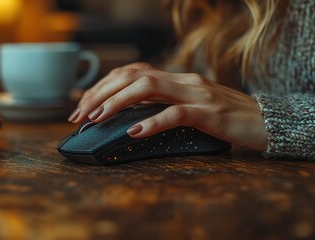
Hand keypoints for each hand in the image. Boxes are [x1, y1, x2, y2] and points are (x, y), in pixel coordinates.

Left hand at [68, 62, 267, 150]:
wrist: (266, 121)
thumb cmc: (226, 117)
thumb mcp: (191, 106)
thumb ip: (165, 105)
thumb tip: (131, 117)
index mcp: (177, 79)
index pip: (132, 72)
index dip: (104, 86)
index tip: (84, 105)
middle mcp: (183, 80)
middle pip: (132, 75)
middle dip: (101, 93)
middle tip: (79, 113)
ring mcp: (197, 94)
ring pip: (149, 87)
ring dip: (117, 102)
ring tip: (96, 118)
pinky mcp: (210, 113)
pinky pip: (176, 114)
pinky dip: (152, 122)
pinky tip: (134, 131)